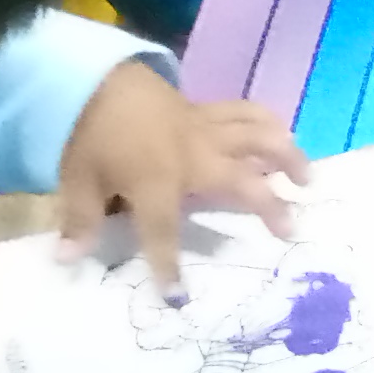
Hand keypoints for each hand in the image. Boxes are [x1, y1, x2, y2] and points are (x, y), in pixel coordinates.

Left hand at [55, 64, 306, 299]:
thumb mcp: (77, 178)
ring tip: (306, 177)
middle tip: (290, 227)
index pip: (163, 232)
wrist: (94, 76)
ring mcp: (204, 130)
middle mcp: (191, 156)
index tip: (178, 296)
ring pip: (256, 138)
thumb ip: (80, 220)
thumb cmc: (88, 132)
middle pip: (240, 181)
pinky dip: (266, 121)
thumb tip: (67, 259)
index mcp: (156, 180)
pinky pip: (244, 113)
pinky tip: (282, 133)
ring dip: (285, 155)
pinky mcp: (205, 110)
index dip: (169, 264)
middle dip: (267, 206)